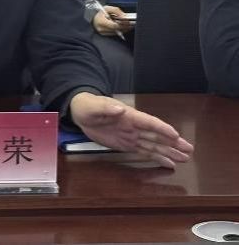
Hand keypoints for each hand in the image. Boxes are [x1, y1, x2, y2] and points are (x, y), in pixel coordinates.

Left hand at [70, 92, 193, 168]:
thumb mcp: (94, 106)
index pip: (148, 122)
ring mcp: (132, 136)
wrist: (80, 112)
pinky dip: (158, 158)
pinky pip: (145, 152)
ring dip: (169, 151)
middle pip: (156, 135)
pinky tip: (169, 163)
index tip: (175, 135)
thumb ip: (106, 108)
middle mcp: (134, 126)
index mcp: (128, 115)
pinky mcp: (127, 144)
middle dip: (172, 142)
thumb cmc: (88, 106)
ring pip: (154, 145)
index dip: (161, 128)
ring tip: (185, 158)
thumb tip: (120, 108)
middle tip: (189, 150)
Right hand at [93, 5, 133, 34]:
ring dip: (124, 29)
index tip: (128, 21)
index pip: (114, 25)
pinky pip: (115, 33)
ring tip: (130, 26)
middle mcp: (102, 29)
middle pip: (117, 30)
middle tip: (131, 24)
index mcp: (101, 22)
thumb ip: (116, 11)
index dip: (122, 24)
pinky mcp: (105, 35)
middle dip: (125, 27)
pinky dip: (121, 30)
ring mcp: (103, 33)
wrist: (93, 18)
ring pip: (117, 33)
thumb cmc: (100, 13)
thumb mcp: (107, 8)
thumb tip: (124, 16)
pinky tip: (125, 28)